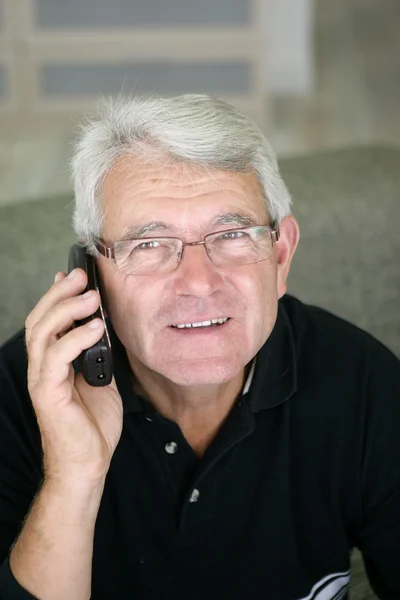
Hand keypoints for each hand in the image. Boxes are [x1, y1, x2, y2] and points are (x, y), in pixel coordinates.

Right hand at [25, 268, 122, 486]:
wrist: (88, 463)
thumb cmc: (93, 424)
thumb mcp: (102, 379)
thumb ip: (99, 354)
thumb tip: (105, 327)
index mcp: (54, 363)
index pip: (48, 321)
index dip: (57, 296)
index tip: (73, 276)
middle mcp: (43, 367)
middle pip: (40, 320)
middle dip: (60, 294)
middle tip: (81, 277)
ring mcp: (42, 380)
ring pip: (43, 333)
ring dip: (67, 310)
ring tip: (90, 296)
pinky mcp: (48, 394)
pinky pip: (58, 358)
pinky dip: (75, 339)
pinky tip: (95, 328)